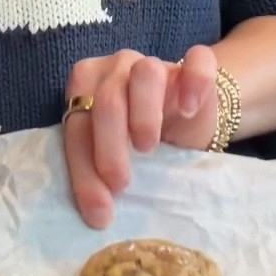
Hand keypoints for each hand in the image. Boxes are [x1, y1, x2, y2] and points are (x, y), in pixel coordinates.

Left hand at [62, 45, 219, 226]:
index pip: (77, 125)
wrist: (186, 123)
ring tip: (148, 147)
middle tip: (121, 184)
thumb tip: (98, 215)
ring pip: (145, 72)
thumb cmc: (139, 142)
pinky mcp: (193, 65)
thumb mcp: (113, 156)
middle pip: (108, 99)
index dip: (84, 170)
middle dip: (110, 147)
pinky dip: (195, 81)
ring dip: (144, 112)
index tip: (100, 209)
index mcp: (85, 84)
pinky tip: (189, 110)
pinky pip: (197, 61)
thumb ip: (97, 171)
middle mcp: (116, 67)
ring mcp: (155, 62)